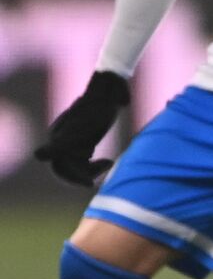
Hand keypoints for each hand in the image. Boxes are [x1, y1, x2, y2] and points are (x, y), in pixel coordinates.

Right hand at [34, 70, 129, 186]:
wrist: (107, 94)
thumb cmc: (94, 111)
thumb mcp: (79, 129)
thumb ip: (59, 145)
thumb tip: (37, 156)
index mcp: (56, 139)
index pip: (59, 167)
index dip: (72, 178)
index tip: (90, 184)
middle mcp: (61, 141)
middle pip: (67, 168)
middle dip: (83, 175)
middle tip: (98, 178)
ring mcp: (72, 141)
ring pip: (77, 165)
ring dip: (92, 170)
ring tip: (108, 163)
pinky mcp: (84, 141)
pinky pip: (85, 160)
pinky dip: (95, 165)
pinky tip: (108, 161)